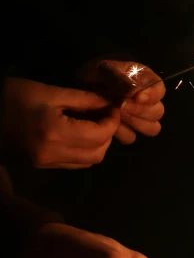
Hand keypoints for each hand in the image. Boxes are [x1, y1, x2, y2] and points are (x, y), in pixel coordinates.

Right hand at [1, 77, 119, 168]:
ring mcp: (47, 163)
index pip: (100, 134)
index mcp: (56, 132)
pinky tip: (81, 135)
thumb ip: (85, 99)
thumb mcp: (52, 92)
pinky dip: (85, 151)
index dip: (112, 122)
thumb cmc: (16, 95)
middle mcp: (53, 153)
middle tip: (106, 117)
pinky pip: (75, 164)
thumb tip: (111, 104)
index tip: (113, 108)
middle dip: (108, 135)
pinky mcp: (43, 166)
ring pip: (89, 161)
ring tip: (94, 125)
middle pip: (99, 153)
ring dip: (99, 145)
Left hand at [82, 60, 164, 143]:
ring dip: (134, 123)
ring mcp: (138, 117)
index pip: (160, 90)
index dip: (152, 96)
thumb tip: (136, 93)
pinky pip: (131, 137)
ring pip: (151, 128)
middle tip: (120, 105)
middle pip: (157, 112)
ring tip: (116, 114)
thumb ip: (120, 79)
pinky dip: (121, 132)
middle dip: (139, 111)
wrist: (76, 88)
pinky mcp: (126, 130)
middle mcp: (146, 100)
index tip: (137, 97)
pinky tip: (109, 123)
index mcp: (144, 80)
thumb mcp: (104, 69)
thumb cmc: (93, 73)